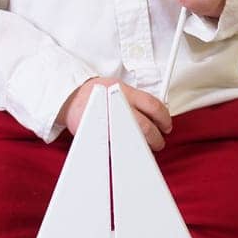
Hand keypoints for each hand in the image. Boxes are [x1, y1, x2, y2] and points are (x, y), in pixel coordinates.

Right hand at [57, 76, 173, 150]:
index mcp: (123, 91)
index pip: (152, 105)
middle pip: (144, 126)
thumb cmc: (96, 94)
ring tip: (145, 148)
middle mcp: (115, 105)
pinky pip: (116, 146)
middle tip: (159, 142)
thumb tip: (158, 115)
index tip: (166, 125)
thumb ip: (137, 100)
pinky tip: (127, 150)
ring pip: (131, 139)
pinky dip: (124, 150)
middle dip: (155, 138)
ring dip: (141, 146)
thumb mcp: (117, 87)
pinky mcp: (97, 134)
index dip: (164, 118)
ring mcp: (106, 121)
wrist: (71, 98)